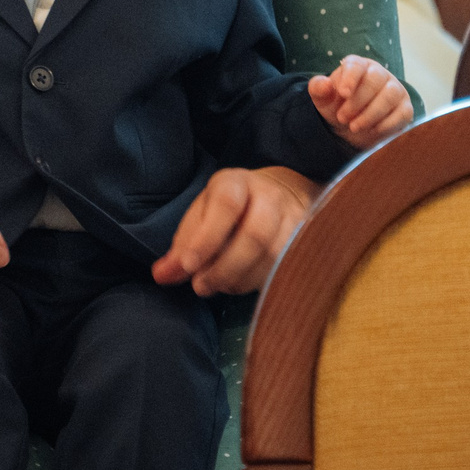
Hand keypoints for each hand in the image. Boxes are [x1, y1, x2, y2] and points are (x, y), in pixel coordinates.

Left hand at [154, 165, 317, 296]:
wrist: (278, 195)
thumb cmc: (229, 210)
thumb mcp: (201, 216)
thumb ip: (181, 247)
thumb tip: (162, 276)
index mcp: (236, 183)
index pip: (225, 206)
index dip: (206, 240)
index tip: (187, 266)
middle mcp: (270, 197)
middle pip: (255, 236)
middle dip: (224, 268)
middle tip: (200, 286)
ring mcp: (294, 220)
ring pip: (273, 258)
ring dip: (240, 280)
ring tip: (218, 286)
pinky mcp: (307, 243)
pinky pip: (285, 270)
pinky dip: (258, 284)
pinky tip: (241, 284)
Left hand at [309, 55, 411, 149]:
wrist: (354, 128)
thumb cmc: (339, 107)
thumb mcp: (324, 100)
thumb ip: (319, 90)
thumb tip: (324, 85)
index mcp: (358, 66)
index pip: (356, 65)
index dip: (350, 77)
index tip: (343, 93)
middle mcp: (379, 74)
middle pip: (375, 79)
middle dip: (357, 101)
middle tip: (342, 118)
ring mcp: (395, 90)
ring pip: (390, 95)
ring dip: (371, 113)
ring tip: (355, 127)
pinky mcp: (405, 107)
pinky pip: (402, 112)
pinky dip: (387, 124)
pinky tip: (372, 130)